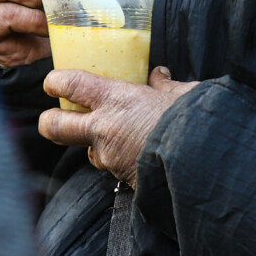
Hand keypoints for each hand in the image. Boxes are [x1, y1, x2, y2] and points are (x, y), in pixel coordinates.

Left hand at [39, 66, 199, 185]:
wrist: (205, 164)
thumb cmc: (195, 122)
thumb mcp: (182, 94)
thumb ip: (165, 85)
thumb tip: (160, 76)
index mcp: (117, 100)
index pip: (72, 85)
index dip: (56, 82)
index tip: (53, 83)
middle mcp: (105, 130)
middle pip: (56, 127)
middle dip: (50, 121)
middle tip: (54, 117)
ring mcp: (111, 158)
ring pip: (89, 151)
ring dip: (96, 145)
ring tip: (118, 138)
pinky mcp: (123, 180)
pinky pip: (114, 167)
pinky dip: (122, 160)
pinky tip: (141, 154)